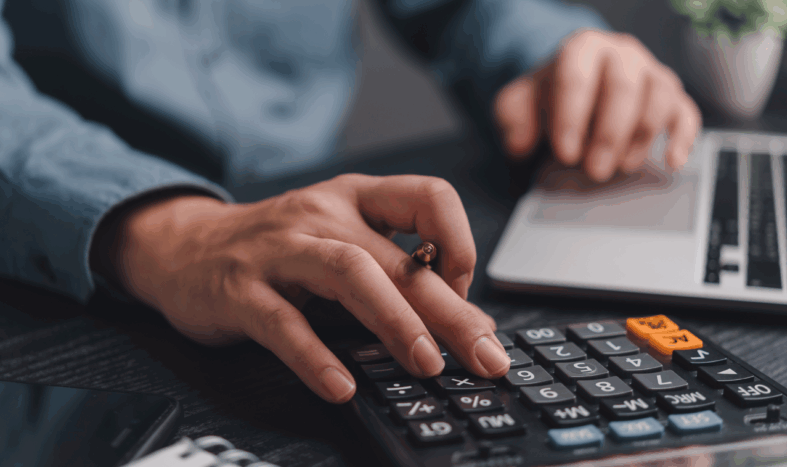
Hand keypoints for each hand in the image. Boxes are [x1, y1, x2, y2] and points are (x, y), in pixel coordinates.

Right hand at [102, 175, 507, 402]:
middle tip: (486, 355)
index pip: (429, 197)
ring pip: (348, 273)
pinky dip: (316, 357)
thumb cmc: (278, 248)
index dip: (459, 244)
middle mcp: (323, 214)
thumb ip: (398, 274)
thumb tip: (469, 323)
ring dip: (395, 321)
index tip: (464, 294)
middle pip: (397, 257)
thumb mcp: (340, 242)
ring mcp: (279, 249)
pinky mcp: (240, 289)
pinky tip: (342, 386)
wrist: (184, 246)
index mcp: (356, 198)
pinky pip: (283, 322)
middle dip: (450, 310)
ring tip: (426, 364)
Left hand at [494, 29, 701, 181]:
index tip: (565, 153)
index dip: (572, 117)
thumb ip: (511, 119)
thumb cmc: (549, 98)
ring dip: (641, 137)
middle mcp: (621, 54)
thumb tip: (519, 144)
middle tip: (593, 170)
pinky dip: (683, 137)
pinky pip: (686, 111)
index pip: (577, 76)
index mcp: (581, 49)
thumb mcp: (519, 104)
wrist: (576, 90)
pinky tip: (672, 161)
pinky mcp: (672, 96)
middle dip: (608, 134)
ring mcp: (650, 73)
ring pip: (659, 96)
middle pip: (623, 87)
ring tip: (620, 166)